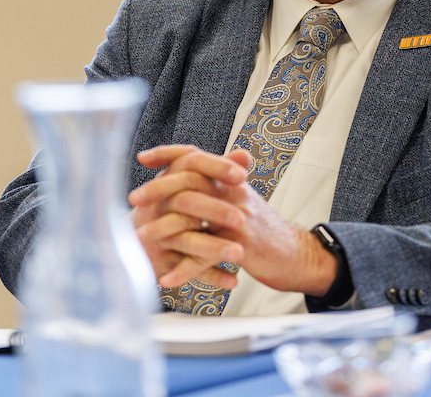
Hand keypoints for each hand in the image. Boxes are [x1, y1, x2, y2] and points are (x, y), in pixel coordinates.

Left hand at [130, 145, 337, 295]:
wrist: (295, 254)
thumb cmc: (264, 230)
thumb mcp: (242, 199)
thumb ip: (218, 184)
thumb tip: (190, 170)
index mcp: (232, 181)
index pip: (198, 156)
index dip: (170, 153)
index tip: (144, 157)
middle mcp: (234, 193)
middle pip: (191, 180)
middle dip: (158, 188)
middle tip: (135, 199)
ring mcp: (238, 218)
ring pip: (193, 218)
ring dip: (162, 229)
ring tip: (140, 239)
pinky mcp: (241, 246)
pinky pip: (205, 257)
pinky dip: (184, 269)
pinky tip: (166, 278)